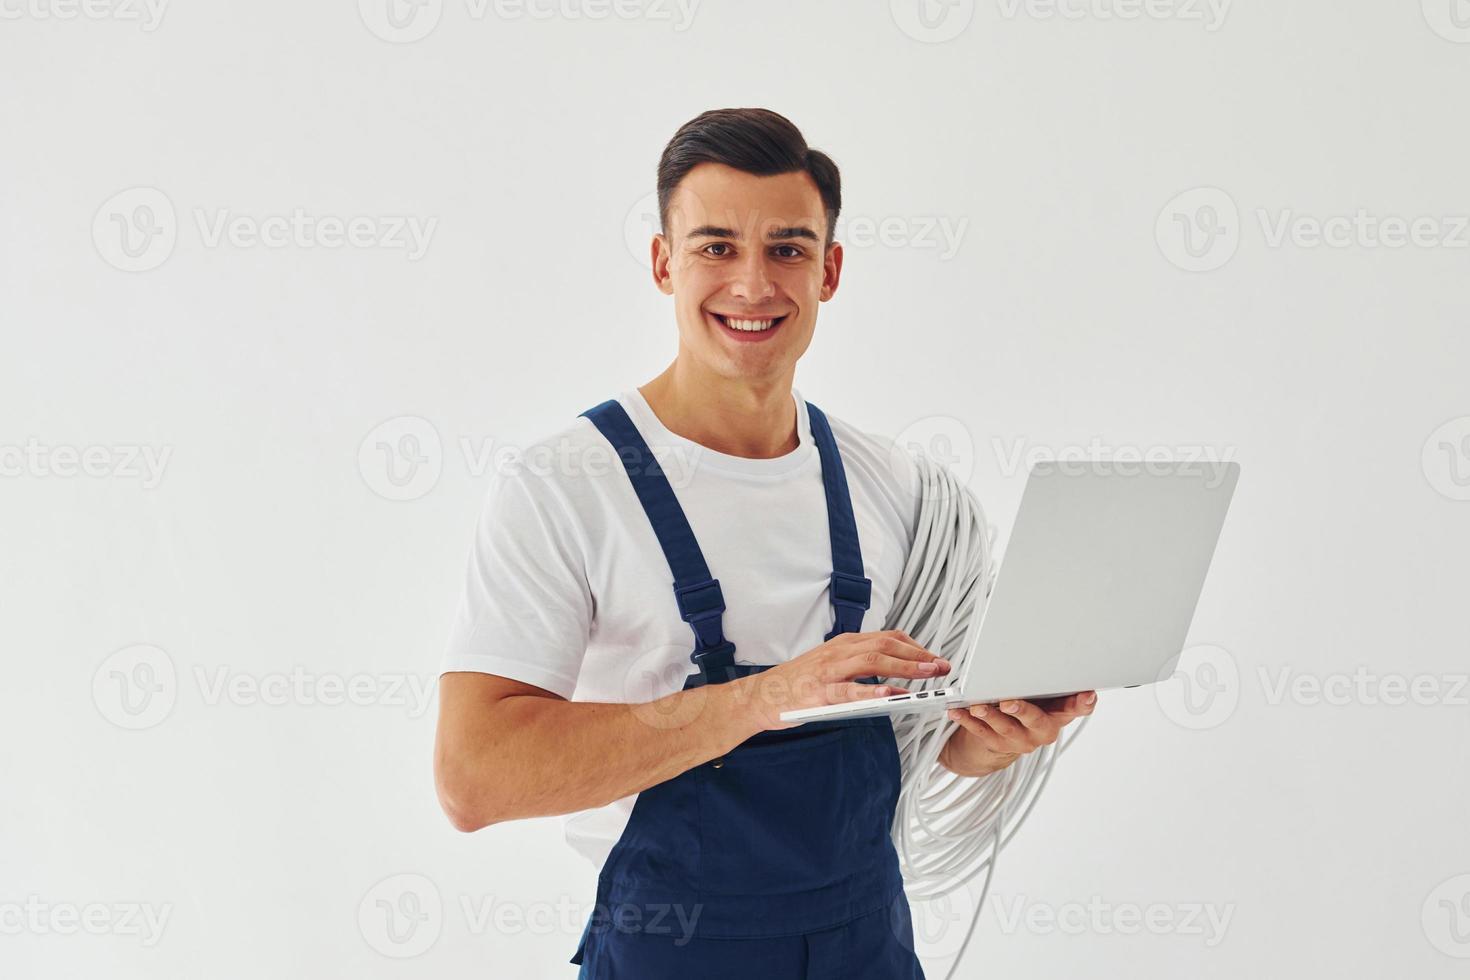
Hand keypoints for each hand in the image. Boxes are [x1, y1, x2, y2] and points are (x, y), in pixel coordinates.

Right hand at [740, 630, 949, 730]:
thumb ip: (857, 664)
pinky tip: (891, 695)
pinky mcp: (819, 692)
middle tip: (942, 666)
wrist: (760, 696)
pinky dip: (872, 691)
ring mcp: (829, 671)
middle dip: (918, 655)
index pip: (888, 637)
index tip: (935, 657)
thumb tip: (893, 672)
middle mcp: (839, 651)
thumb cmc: (797, 684)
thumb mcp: (830, 665)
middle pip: (886, 645)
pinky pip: (849, 690)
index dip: (916, 646)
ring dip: (905, 666)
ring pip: (873, 660)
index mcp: (844, 644)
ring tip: (928, 675)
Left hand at [941, 692, 1096, 776]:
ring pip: (1005, 727)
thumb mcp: (1040, 692)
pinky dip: (968, 720)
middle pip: (1037, 721)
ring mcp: (1021, 740)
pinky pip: (981, 732)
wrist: (1003, 736)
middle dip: (1022, 710)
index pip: (1078, 708)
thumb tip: (1044, 648)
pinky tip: (958, 710)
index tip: (1086, 694)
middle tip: (1008, 702)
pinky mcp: (997, 745)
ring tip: (977, 706)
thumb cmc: (1027, 705)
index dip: (1084, 703)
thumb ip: (1044, 678)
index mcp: (1059, 713)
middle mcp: (1043, 729)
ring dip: (989, 715)